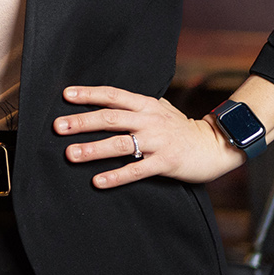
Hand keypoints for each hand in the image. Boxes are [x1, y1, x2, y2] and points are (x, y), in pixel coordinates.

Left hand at [55, 85, 241, 188]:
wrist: (215, 146)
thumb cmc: (181, 128)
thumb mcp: (160, 108)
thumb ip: (136, 105)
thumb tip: (108, 99)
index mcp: (146, 105)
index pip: (113, 95)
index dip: (89, 94)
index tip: (66, 95)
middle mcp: (149, 120)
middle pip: (110, 118)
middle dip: (82, 122)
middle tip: (58, 127)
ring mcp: (158, 142)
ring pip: (120, 144)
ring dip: (93, 149)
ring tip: (71, 154)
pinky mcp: (165, 163)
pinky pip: (136, 170)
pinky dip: (116, 176)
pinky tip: (98, 181)